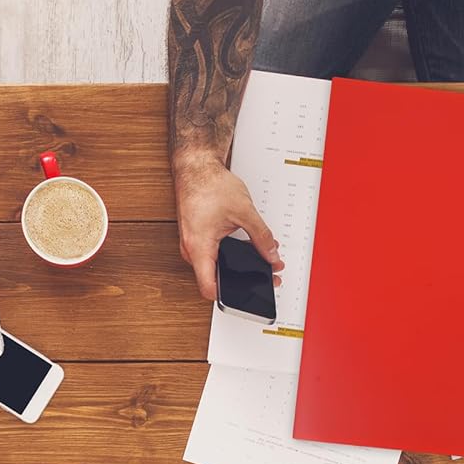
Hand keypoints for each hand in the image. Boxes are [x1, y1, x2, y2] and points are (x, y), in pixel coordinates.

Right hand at [172, 152, 282, 300]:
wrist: (195, 167)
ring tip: (260, 258)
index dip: (230, 296)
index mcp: (199, 248)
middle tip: (267, 275)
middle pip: (216, 279)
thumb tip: (271, 254)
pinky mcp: (197, 240)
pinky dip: (230, 255)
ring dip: (238, 266)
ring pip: (215, 267)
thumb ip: (261, 237)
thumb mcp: (244, 212)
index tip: (248, 295)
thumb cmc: (208, 184)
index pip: (210, 288)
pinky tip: (245, 248)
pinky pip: (212, 256)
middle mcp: (192, 251)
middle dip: (243, 279)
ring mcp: (193, 246)